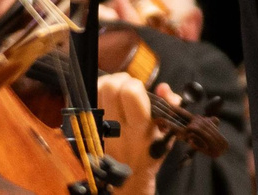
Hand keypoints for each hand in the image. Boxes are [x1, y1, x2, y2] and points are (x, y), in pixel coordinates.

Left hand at [95, 73, 160, 194]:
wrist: (130, 176)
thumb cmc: (152, 152)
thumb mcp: (168, 132)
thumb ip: (169, 105)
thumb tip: (162, 87)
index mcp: (139, 128)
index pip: (130, 93)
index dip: (135, 85)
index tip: (139, 90)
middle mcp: (117, 127)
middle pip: (110, 87)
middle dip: (120, 79)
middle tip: (127, 86)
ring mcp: (100, 127)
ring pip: (96, 90)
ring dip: (108, 83)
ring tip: (117, 90)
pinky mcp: (89, 127)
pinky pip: (88, 99)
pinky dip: (97, 92)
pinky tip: (106, 98)